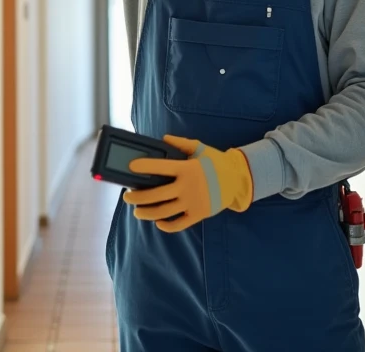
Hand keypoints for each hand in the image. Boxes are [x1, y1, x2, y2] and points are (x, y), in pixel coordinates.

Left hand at [122, 135, 253, 232]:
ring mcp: (193, 202)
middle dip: (137, 196)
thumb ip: (181, 143)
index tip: (131, 167)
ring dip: (146, 212)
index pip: (160, 166)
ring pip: (163, 211)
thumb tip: (163, 139)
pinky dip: (166, 225)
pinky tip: (158, 222)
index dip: (144, 166)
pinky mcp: (198, 214)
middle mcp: (188, 186)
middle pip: (155, 195)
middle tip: (127, 196)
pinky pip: (179, 224)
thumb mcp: (200, 148)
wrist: (238, 179)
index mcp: (186, 168)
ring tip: (137, 211)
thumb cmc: (216, 162)